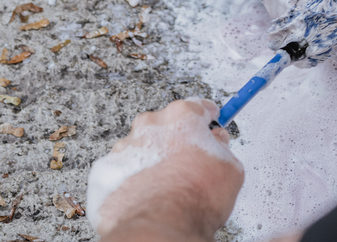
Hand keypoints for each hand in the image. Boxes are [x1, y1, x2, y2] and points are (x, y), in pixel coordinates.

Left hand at [87, 98, 243, 241]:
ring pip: (144, 147)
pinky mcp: (106, 170)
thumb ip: (223, 146)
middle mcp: (150, 124)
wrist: (159, 228)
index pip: (198, 107)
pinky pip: (124, 170)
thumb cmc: (193, 199)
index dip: (206, 120)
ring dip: (153, 160)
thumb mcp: (230, 169)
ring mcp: (126, 146)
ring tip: (165, 187)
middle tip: (187, 165)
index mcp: (182, 116)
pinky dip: (133, 179)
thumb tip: (218, 142)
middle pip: (167, 126)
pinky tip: (147, 195)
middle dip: (176, 141)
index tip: (209, 125)